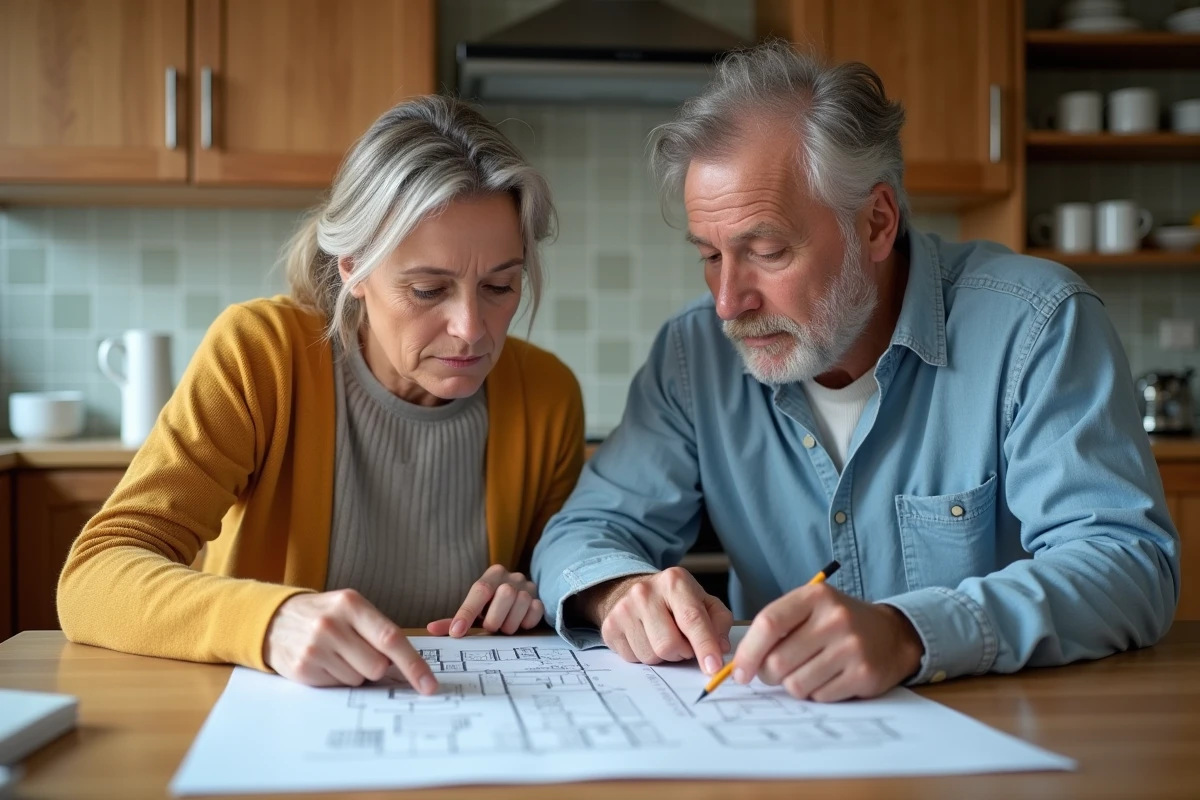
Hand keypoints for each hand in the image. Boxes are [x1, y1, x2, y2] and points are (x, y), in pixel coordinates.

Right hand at [263, 589, 436, 692]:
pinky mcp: (303, 669)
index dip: (414, 665)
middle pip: (377, 666)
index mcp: (351, 604)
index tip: (429, 685)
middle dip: (376, 666)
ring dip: (354, 672)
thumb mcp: (351, 608)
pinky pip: (338, 687)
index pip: (391, 639)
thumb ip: (378, 631)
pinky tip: (324, 662)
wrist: (276, 620)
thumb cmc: (325, 615)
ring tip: (337, 654)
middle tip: (358, 651)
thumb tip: (410, 666)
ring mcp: (315, 648)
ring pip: (358, 679)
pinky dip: (337, 678)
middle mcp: (332, 625)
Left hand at [425, 564, 544, 636]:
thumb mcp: (473, 611)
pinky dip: (525, 622)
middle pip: (505, 594)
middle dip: (495, 618)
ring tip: (504, 627)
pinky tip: (518, 624)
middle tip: (491, 628)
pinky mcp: (540, 599)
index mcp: (492, 574)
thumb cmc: (490, 608)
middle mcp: (512, 577)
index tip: (457, 633)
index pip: (479, 590)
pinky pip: (535, 611)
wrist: (518, 600)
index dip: (467, 613)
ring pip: (522, 603)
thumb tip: (431, 629)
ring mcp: (529, 587)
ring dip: (510, 623)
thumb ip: (453, 620)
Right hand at [576, 567, 733, 674]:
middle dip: (682, 653)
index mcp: (674, 581)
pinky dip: (645, 656)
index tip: (714, 667)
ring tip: (663, 638)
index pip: (692, 619)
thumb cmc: (674, 600)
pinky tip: (646, 639)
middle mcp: (645, 592)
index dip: (705, 646)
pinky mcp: (610, 627)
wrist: (632, 590)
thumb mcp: (703, 602)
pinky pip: (634, 659)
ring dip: (664, 657)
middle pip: (669, 644)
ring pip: (651, 656)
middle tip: (684, 644)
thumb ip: (719, 622)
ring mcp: (623, 609)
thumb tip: (720, 648)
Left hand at [733, 583, 923, 701]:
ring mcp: (851, 647)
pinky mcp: (863, 674)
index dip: (748, 652)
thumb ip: (777, 627)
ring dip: (793, 685)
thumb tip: (742, 664)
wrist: (892, 635)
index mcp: (815, 596)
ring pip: (796, 684)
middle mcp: (834, 619)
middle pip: (777, 661)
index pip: (769, 624)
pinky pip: (819, 697)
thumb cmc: (838, 623)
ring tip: (807, 672)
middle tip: (774, 673)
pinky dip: (816, 693)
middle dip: (768, 675)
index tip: (739, 672)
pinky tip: (829, 678)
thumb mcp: (810, 609)